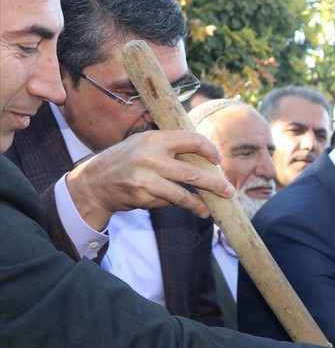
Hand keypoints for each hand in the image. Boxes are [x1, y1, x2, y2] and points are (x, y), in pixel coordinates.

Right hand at [64, 130, 231, 230]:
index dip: (209, 150)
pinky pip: (169, 202)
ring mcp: (146, 179)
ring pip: (183, 194)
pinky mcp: (143, 197)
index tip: (217, 160)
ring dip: (201, 203)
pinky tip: (190, 208)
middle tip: (229, 191)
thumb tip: (204, 157)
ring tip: (211, 208)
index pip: (191, 140)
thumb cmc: (125, 160)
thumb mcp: (143, 144)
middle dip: (215, 184)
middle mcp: (150, 158)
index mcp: (153, 139)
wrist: (93, 182)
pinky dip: (180, 205)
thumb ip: (169, 147)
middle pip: (193, 173)